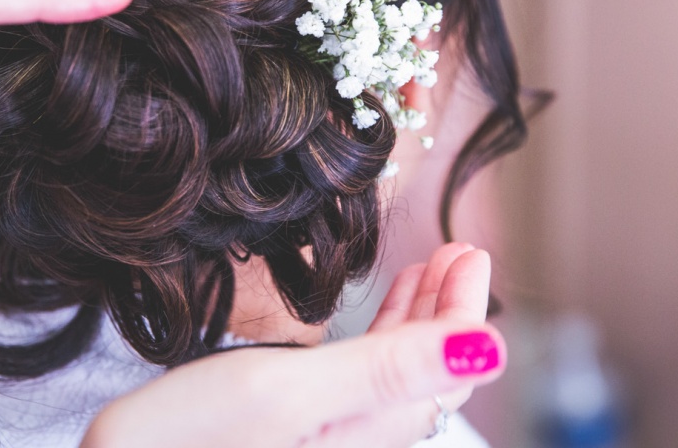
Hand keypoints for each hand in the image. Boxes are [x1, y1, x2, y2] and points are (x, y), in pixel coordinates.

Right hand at [82, 244, 502, 447]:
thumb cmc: (188, 443)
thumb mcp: (290, 392)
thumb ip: (387, 370)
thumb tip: (489, 350)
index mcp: (366, 435)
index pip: (447, 370)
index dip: (465, 308)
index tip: (469, 251)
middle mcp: (355, 441)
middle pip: (427, 373)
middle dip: (447, 307)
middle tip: (457, 249)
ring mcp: (327, 437)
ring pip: (395, 374)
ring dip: (416, 318)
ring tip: (427, 268)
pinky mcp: (295, 431)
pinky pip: (360, 380)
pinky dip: (378, 336)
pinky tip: (376, 310)